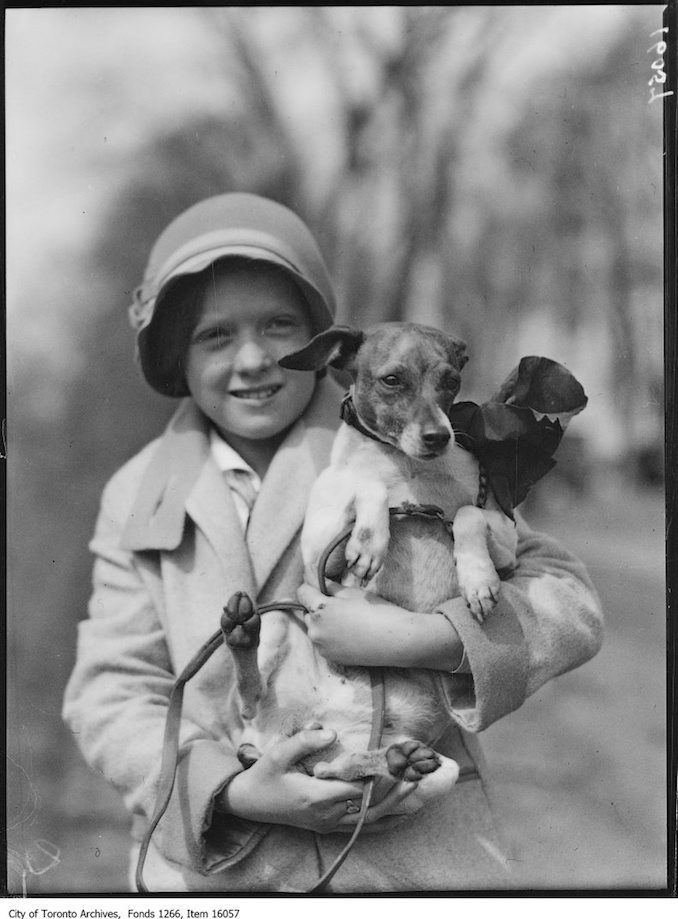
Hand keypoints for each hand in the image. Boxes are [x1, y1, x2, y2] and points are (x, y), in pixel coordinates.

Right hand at [219, 727, 411, 834]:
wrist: (248, 804)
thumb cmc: (264, 776)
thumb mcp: (278, 754)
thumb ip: (304, 741)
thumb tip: (331, 732)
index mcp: (316, 797)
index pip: (358, 787)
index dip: (380, 776)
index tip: (399, 760)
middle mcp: (327, 815)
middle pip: (371, 805)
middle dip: (396, 789)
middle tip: (419, 772)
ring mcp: (328, 824)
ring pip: (370, 819)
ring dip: (395, 805)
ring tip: (418, 788)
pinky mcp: (328, 826)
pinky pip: (362, 827)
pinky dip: (383, 820)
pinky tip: (401, 813)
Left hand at [297, 582, 464, 669]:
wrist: (396, 640)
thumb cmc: (376, 611)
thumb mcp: (351, 593)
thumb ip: (329, 586)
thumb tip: (313, 576)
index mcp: (320, 610)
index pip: (302, 592)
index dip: (311, 585)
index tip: (320, 583)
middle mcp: (315, 630)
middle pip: (307, 611)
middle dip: (317, 605)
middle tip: (339, 602)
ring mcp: (322, 647)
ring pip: (315, 628)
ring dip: (323, 621)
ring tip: (346, 618)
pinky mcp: (331, 658)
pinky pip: (323, 642)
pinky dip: (330, 636)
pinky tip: (349, 632)